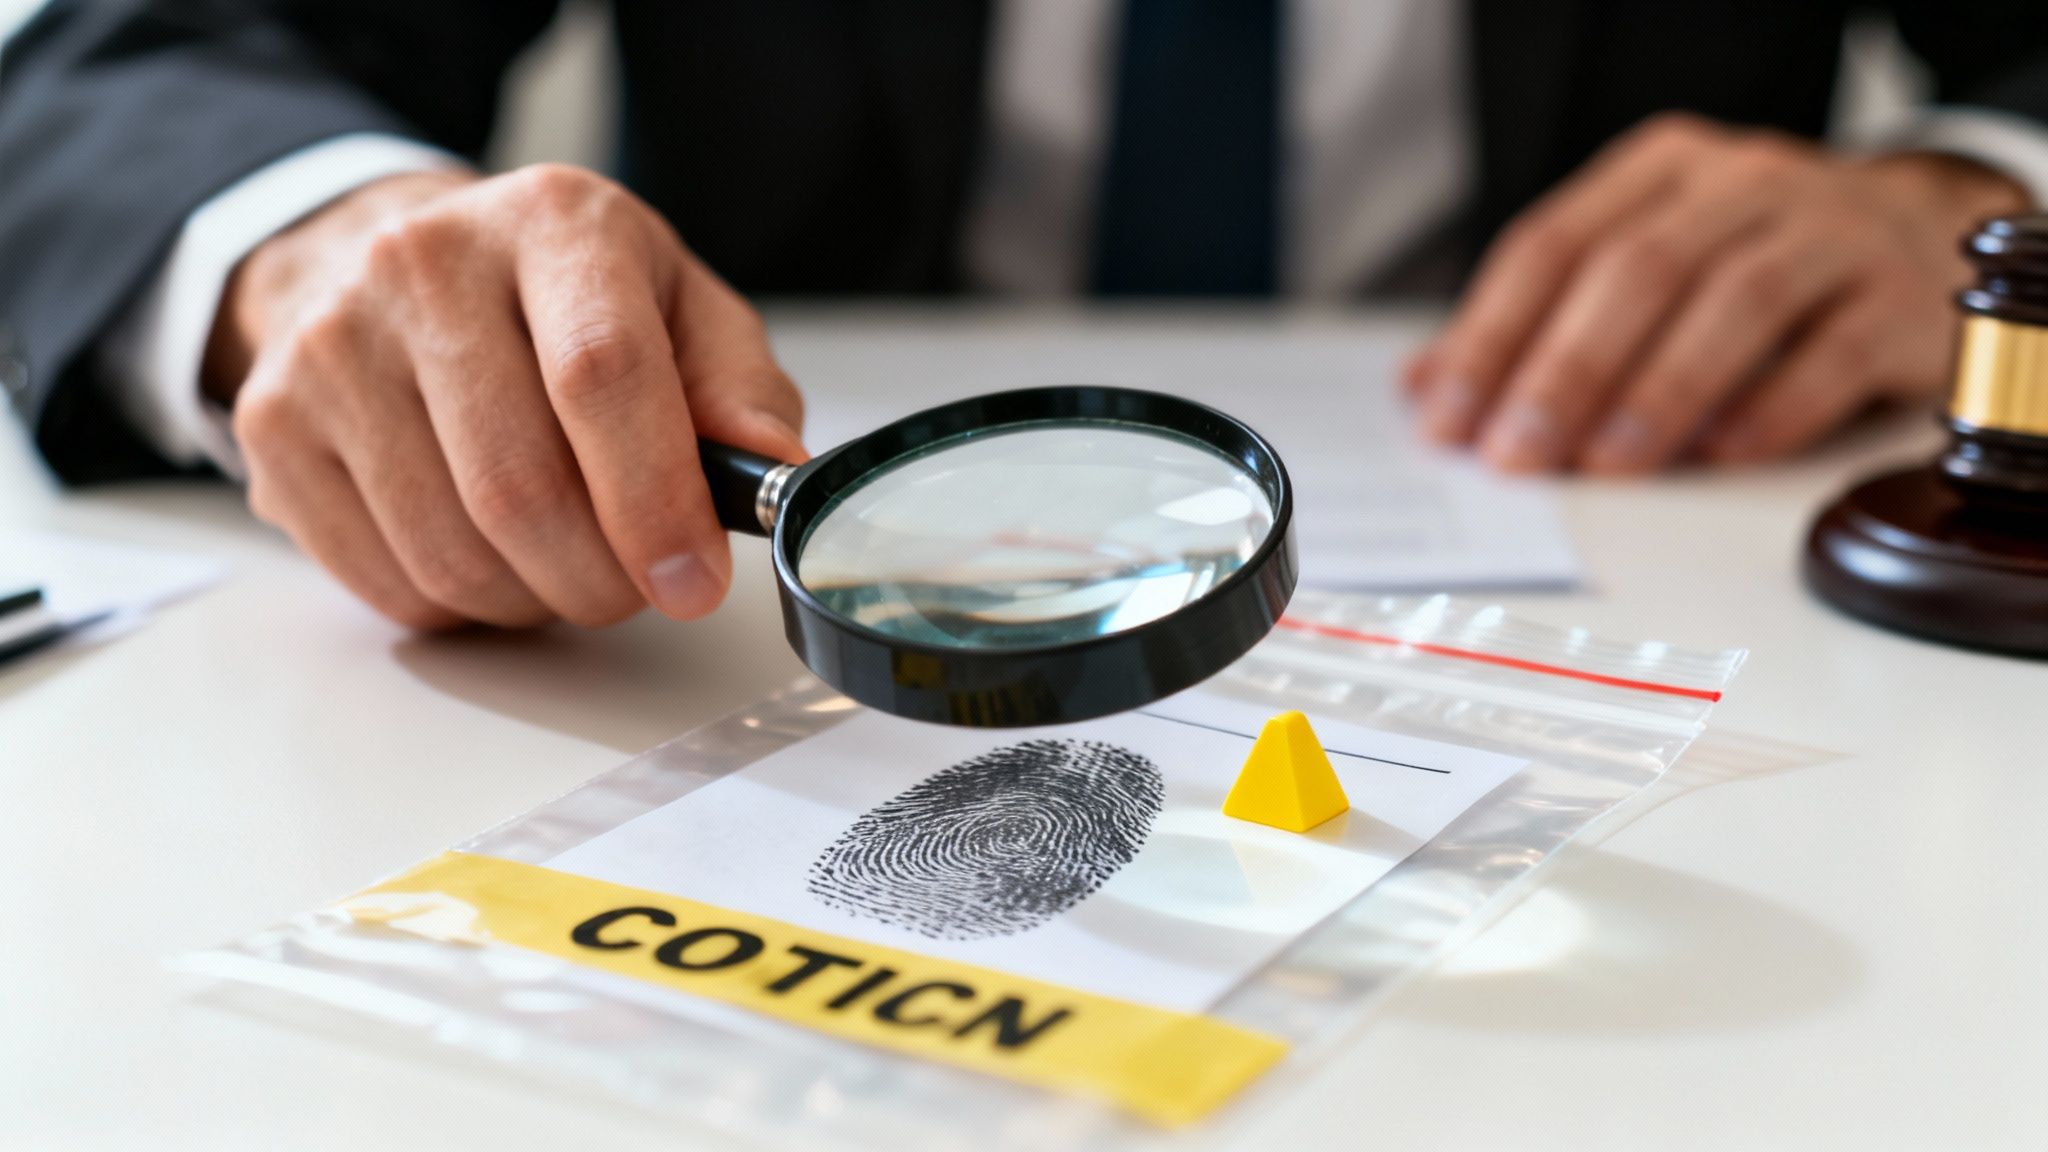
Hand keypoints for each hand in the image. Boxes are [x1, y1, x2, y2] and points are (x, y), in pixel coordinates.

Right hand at [205, 164, 806, 629]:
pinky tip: (491, 559)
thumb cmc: (562, 299)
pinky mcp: (274, 424)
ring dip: (534, 599)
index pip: (600, 373)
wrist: (395, 265)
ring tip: (567, 568)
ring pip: (450, 550)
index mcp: (552, 223)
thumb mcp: (678, 309)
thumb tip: (773, 469)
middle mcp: (424, 265)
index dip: (653, 499)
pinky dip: (461, 605)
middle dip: (600, 578)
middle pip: (520, 485)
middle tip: (637, 588)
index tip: (691, 579)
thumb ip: (740, 389)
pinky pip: (385, 576)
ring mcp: (333, 345)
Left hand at [1406, 113, 2029, 473]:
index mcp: (1658, 172)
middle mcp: (1742, 185)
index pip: (1552, 244)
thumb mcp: (1640, 266)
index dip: (1491, 335)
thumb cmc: (1755, 259)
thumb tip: (1422, 389)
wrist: (1916, 234)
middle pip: (1636, 270)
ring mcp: (1828, 232)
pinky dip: (1770, 407)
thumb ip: (1536, 322)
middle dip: (1564, 371)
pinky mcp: (1894, 296)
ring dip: (1658, 391)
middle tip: (1517, 455)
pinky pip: (1830, 351)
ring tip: (1607, 465)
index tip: (1449, 418)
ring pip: (1734, 301)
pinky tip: (1719, 455)